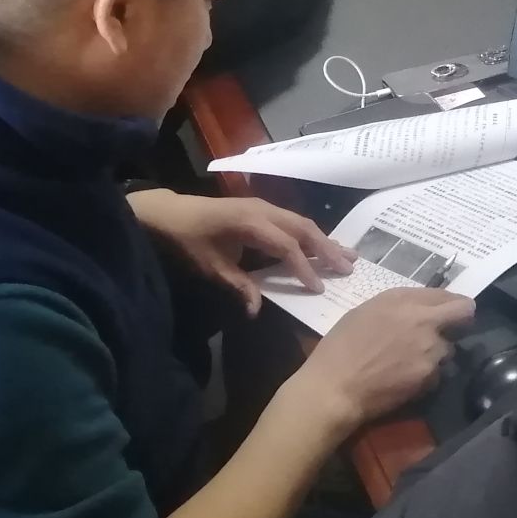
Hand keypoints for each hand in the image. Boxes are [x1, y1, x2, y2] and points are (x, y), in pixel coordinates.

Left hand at [128, 190, 353, 314]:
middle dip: (327, 249)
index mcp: (251, 222)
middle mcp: (263, 210)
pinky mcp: (261, 210)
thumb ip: (236, 286)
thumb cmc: (187, 239)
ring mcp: (263, 207)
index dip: (304, 268)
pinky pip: (292, 222)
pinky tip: (321, 246)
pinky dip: (310, 235)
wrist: (168, 213)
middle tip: (349, 267)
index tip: (319, 288)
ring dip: (324, 240)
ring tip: (347, 255)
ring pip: (302, 223)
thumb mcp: (209, 267)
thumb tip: (257, 310)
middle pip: (303, 228)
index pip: (287, 246)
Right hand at [287, 287, 474, 435]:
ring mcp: (430, 350)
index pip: (446, 295)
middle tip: (451, 328)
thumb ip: (399, 306)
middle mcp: (424, 321)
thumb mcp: (366, 311)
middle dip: (462, 319)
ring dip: (437, 352)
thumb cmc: (341, 347)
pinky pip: (437, 372)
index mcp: (404, 301)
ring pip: (449, 348)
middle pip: (464, 314)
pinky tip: (406, 378)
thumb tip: (420, 307)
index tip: (449, 310)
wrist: (335, 387)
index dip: (450, 303)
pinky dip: (427, 375)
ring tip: (414, 360)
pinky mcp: (429, 376)